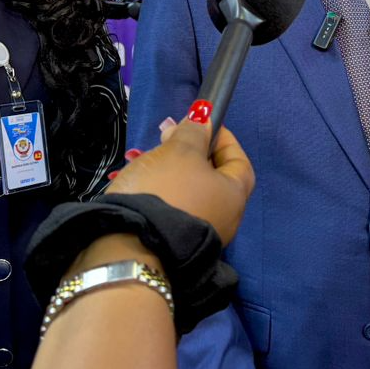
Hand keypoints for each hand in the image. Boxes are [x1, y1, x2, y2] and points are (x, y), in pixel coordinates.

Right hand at [107, 116, 253, 244]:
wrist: (131, 249)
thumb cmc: (166, 191)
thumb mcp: (180, 150)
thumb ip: (194, 131)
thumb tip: (204, 119)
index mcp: (234, 196)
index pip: (239, 160)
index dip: (222, 138)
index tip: (201, 124)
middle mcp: (224, 220)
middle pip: (211, 177)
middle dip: (189, 152)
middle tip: (166, 137)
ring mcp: (199, 236)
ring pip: (188, 192)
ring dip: (168, 171)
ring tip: (142, 158)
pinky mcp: (172, 245)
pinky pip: (171, 210)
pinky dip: (159, 193)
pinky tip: (137, 183)